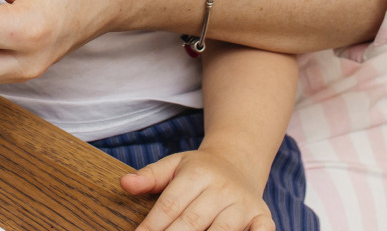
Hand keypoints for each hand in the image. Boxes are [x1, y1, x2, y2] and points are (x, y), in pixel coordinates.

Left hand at [122, 148, 273, 230]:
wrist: (239, 161)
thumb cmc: (200, 170)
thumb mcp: (174, 165)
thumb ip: (150, 177)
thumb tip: (124, 183)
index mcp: (198, 173)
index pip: (170, 206)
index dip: (151, 227)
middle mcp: (223, 188)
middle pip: (192, 223)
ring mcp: (244, 204)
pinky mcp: (262, 218)